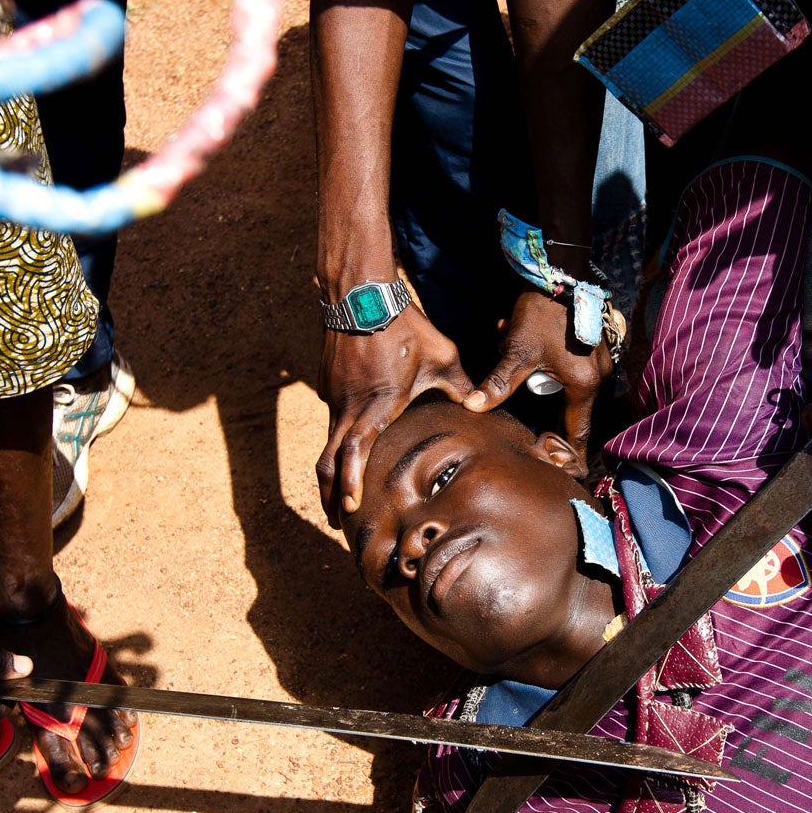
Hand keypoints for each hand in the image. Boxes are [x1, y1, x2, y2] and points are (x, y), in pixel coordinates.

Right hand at [318, 304, 472, 524]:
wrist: (362, 292)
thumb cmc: (406, 326)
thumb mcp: (442, 357)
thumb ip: (462, 386)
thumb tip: (483, 406)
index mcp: (377, 403)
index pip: (354, 449)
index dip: (349, 480)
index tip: (349, 506)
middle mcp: (349, 403)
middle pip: (330, 457)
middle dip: (332, 492)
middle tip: (338, 520)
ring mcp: (334, 394)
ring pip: (328, 441)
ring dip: (331, 471)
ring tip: (338, 497)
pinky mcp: (328, 384)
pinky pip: (331, 419)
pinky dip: (335, 444)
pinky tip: (344, 455)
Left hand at [465, 289, 608, 471]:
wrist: (558, 274)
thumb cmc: (542, 313)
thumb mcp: (517, 351)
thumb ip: (498, 383)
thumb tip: (474, 406)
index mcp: (584, 385)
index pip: (577, 430)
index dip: (568, 450)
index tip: (561, 466)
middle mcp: (597, 377)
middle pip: (570, 410)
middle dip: (543, 409)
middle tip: (527, 420)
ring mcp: (596, 362)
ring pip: (565, 386)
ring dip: (539, 379)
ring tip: (514, 355)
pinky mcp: (589, 349)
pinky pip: (568, 368)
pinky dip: (545, 363)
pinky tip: (520, 341)